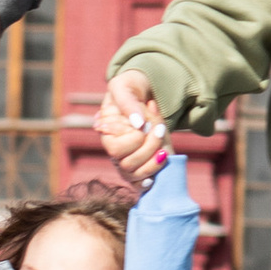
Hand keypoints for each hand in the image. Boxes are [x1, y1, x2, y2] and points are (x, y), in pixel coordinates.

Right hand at [98, 69, 169, 192]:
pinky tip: (157, 171)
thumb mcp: (125, 85)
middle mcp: (114, 151)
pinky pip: (139, 184)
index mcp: (106, 133)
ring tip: (164, 146)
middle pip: (127, 164)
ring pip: (135, 175)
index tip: (148, 123)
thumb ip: (128, 102)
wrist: (147, 91)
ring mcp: (126, 160)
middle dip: (148, 147)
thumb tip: (138, 124)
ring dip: (154, 162)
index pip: (115, 149)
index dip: (135, 139)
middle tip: (160, 129)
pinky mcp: (139, 166)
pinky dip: (149, 180)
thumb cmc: (131, 87)